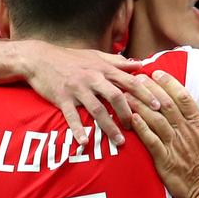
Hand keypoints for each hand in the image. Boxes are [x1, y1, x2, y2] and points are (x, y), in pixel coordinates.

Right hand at [19, 40, 158, 145]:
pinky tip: (84, 142)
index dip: (145, 93)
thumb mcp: (95, 55)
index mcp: (102, 69)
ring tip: (119, 141)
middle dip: (129, 113)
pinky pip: (71, 116)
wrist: (40, 58)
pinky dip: (77, 129)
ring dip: (109, 126)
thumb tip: (139, 64)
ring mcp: (77, 89)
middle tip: (139, 128)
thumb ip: (117, 62)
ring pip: (97, 109)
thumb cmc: (70, 58)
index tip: (158, 106)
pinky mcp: (62, 98)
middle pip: (116, 97)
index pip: (129, 81)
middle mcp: (92, 78)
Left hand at [127, 72, 198, 197]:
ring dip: (140, 105)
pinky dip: (141, 128)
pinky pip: (150, 141)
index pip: (182, 97)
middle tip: (137, 78)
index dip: (169, 83)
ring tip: (127, 94)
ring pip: (155, 120)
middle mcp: (185, 131)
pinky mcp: (164, 160)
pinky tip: (131, 118)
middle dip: (150, 89)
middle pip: (165, 104)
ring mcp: (174, 145)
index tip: (157, 73)